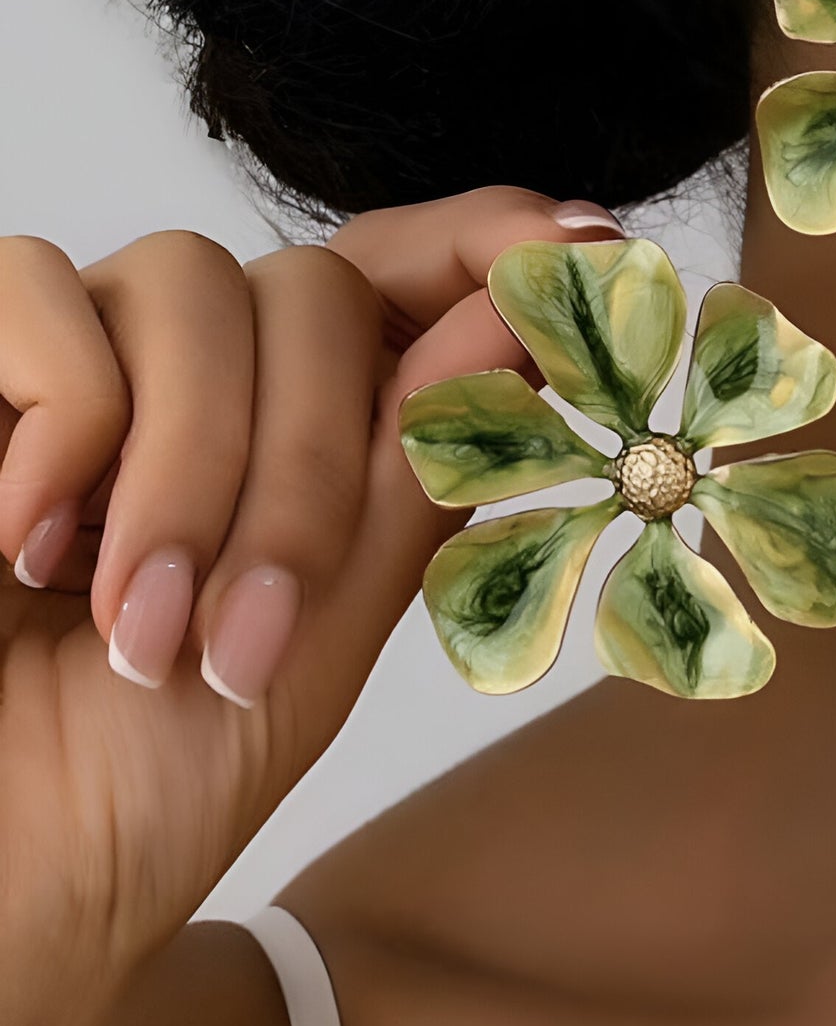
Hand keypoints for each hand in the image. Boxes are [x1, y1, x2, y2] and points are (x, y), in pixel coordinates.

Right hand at [0, 187, 623, 1025]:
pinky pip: (37, 285)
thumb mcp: (323, 630)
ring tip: (142, 631)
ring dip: (192, 470)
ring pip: (191, 281)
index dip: (494, 242)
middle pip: (315, 288)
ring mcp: (83, 364)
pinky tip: (36, 549)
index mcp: (308, 427)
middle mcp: (204, 375)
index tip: (591, 246)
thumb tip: (524, 318)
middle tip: (256, 630)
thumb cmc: (145, 783)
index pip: (406, 273)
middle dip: (310, 462)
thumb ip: (413, 470)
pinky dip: (69, 418)